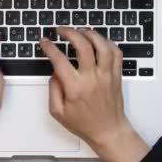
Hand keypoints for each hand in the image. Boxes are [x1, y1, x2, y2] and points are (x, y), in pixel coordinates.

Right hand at [39, 27, 148, 161]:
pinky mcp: (116, 75)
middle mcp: (92, 78)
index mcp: (75, 88)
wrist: (108, 131)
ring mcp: (107, 75)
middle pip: (83, 45)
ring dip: (90, 34)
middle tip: (61, 30)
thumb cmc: (84, 124)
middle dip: (69, 32)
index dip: (49, 47)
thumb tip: (54, 71)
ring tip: (80, 31)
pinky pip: (116, 52)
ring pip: (102, 45)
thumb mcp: (57, 112)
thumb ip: (53, 89)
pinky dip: (107, 42)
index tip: (45, 42)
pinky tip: (98, 41)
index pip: (59, 59)